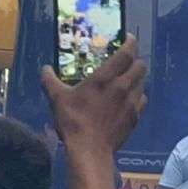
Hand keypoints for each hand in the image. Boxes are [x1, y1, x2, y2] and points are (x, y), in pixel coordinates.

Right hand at [42, 36, 147, 157]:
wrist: (90, 150)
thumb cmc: (74, 121)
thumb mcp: (57, 98)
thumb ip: (50, 81)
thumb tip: (45, 69)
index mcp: (106, 78)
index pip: (127, 53)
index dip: (131, 42)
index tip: (128, 38)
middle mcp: (124, 86)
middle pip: (140, 66)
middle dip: (135, 60)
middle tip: (126, 61)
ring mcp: (132, 102)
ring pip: (142, 82)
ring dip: (137, 77)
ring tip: (127, 78)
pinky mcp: (136, 117)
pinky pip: (142, 99)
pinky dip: (137, 95)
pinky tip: (128, 98)